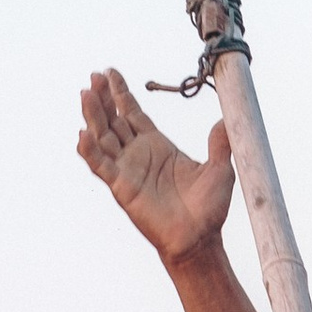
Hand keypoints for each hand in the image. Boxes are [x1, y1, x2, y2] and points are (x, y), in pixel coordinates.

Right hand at [76, 68, 234, 261]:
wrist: (199, 239)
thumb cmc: (208, 209)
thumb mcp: (219, 170)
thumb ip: (220, 144)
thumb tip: (229, 121)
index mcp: (157, 145)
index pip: (133, 112)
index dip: (120, 93)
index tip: (109, 72)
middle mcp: (138, 154)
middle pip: (114, 119)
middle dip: (103, 98)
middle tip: (94, 76)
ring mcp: (127, 169)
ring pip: (103, 137)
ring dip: (93, 116)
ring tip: (85, 93)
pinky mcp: (122, 187)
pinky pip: (101, 166)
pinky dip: (90, 151)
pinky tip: (82, 135)